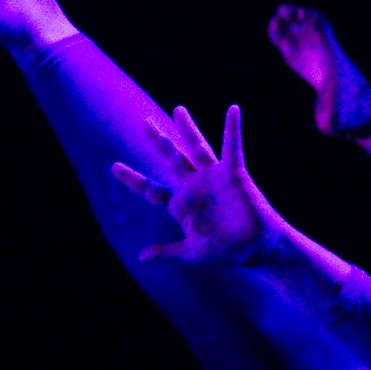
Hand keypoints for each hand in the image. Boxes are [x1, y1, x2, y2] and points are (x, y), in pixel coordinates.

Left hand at [109, 102, 295, 270]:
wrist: (255, 249)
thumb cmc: (226, 252)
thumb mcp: (191, 255)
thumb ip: (168, 252)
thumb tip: (141, 258)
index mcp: (182, 205)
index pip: (152, 190)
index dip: (134, 179)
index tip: (115, 167)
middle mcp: (195, 187)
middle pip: (171, 159)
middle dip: (158, 142)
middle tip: (145, 123)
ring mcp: (213, 178)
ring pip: (196, 148)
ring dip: (188, 129)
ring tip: (178, 110)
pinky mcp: (234, 174)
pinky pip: (232, 148)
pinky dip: (233, 129)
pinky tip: (233, 110)